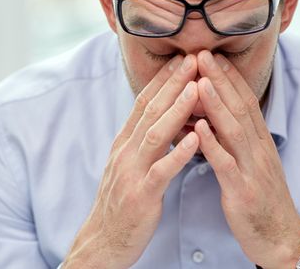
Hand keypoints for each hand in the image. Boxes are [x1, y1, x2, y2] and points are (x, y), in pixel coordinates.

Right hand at [63, 54, 201, 268]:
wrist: (103, 241)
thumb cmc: (122, 203)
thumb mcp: (128, 165)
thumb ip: (142, 141)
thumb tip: (159, 116)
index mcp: (124, 143)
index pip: (143, 102)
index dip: (162, 79)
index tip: (182, 58)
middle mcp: (125, 152)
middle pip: (150, 110)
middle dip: (172, 83)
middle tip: (193, 59)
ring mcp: (132, 173)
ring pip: (155, 134)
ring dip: (176, 109)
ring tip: (196, 88)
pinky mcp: (141, 195)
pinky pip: (162, 171)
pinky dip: (179, 152)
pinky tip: (196, 137)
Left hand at [194, 50, 299, 268]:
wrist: (281, 240)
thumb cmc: (261, 201)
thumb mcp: (252, 165)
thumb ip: (237, 141)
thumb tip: (216, 118)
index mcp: (259, 142)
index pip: (245, 102)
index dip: (229, 77)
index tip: (212, 55)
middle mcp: (258, 150)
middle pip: (239, 108)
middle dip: (220, 79)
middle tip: (202, 53)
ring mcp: (252, 169)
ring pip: (234, 131)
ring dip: (216, 104)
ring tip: (199, 81)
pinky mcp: (243, 191)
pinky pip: (227, 165)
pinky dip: (212, 145)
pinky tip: (198, 128)